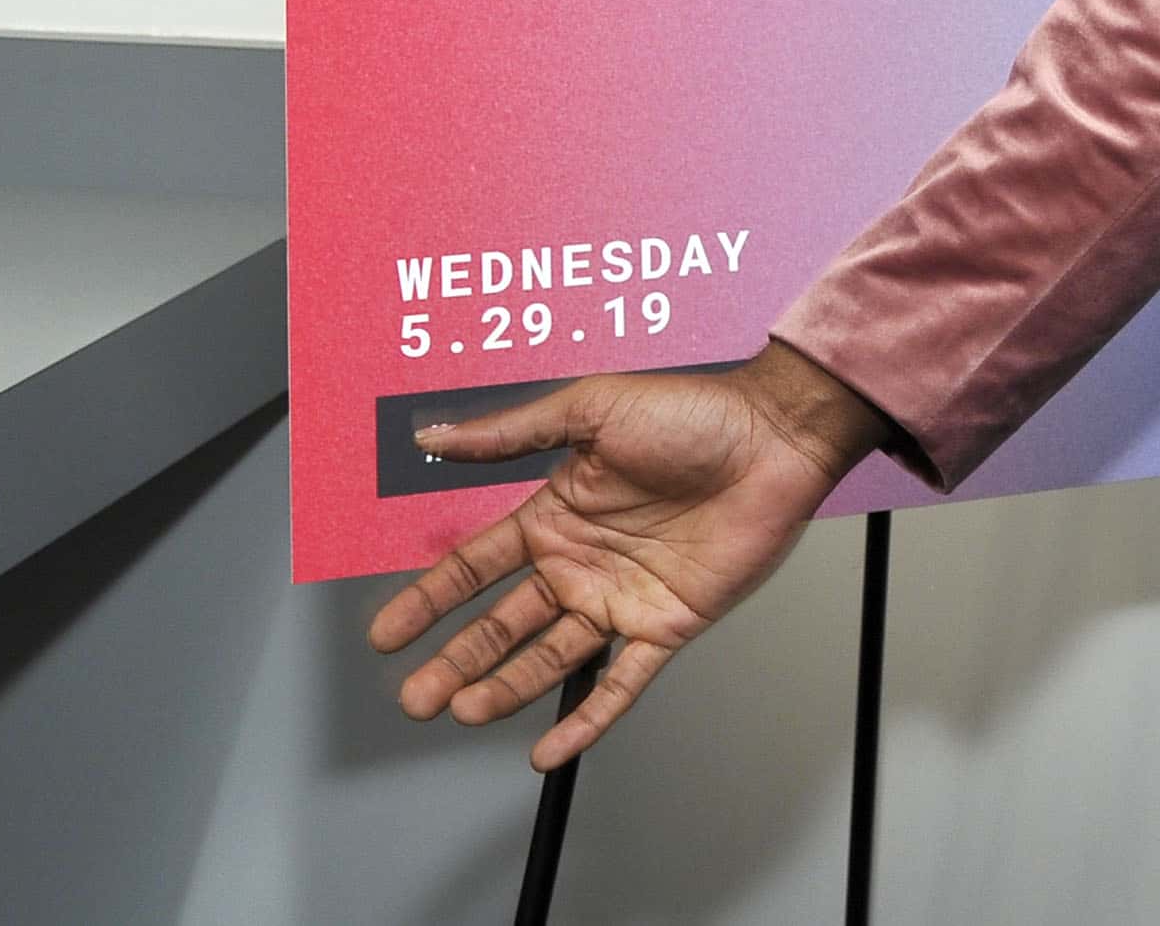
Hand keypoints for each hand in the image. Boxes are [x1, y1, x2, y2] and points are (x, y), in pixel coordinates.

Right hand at [366, 339, 893, 768]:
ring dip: (504, 688)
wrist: (773, 438)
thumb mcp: (591, 409)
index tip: (386, 635)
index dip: (428, 600)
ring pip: (548, 657)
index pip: (474, 567)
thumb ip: (512, 432)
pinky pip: (621, 683)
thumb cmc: (694, 412)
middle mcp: (581, 562)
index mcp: (555, 514)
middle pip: (502, 623)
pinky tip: (550, 749)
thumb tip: (438, 434)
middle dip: (455, 661)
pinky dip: (586, 720)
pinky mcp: (666, 624)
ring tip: (463, 711)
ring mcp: (621, 598)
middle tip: (415, 697)